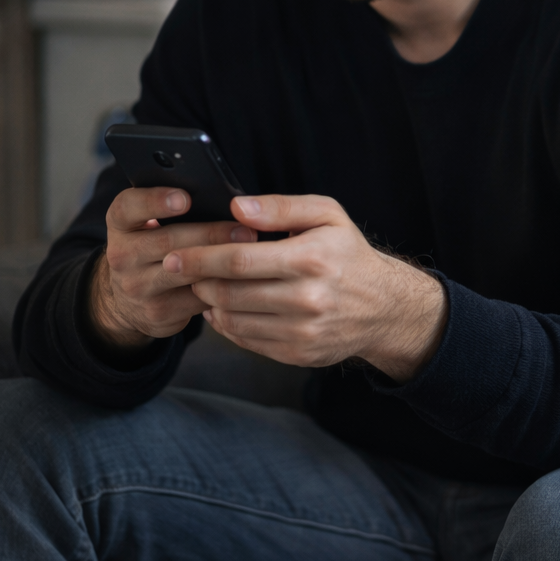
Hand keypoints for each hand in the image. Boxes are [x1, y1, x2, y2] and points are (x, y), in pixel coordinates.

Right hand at [91, 187, 255, 352]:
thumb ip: (176, 209)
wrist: (127, 302)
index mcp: (121, 224)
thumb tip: (230, 200)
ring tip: (249, 252)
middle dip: (210, 233)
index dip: (154, 201)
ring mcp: (137, 287)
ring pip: (183, 272)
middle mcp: (122, 255)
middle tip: (244, 229)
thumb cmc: (154, 249)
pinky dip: (222, 288)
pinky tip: (243, 279)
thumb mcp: (150, 225)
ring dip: (219, 262)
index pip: (128, 207)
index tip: (185, 198)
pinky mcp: (158, 312)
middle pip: (167, 240)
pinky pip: (197, 299)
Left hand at [165, 195, 447, 381]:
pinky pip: (247, 340)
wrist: (385, 306)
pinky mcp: (298, 353)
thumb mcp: (327, 215)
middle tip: (183, 270)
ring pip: (234, 319)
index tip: (174, 255)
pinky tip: (227, 307)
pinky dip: (227, 324)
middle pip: (230, 292)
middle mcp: (308, 298)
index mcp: (312, 258)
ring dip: (210, 302)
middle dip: (198, 281)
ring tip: (206, 286)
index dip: (200, 258)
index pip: (239, 260)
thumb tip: (236, 207)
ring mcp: (303, 330)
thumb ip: (281, 207)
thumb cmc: (348, 254)